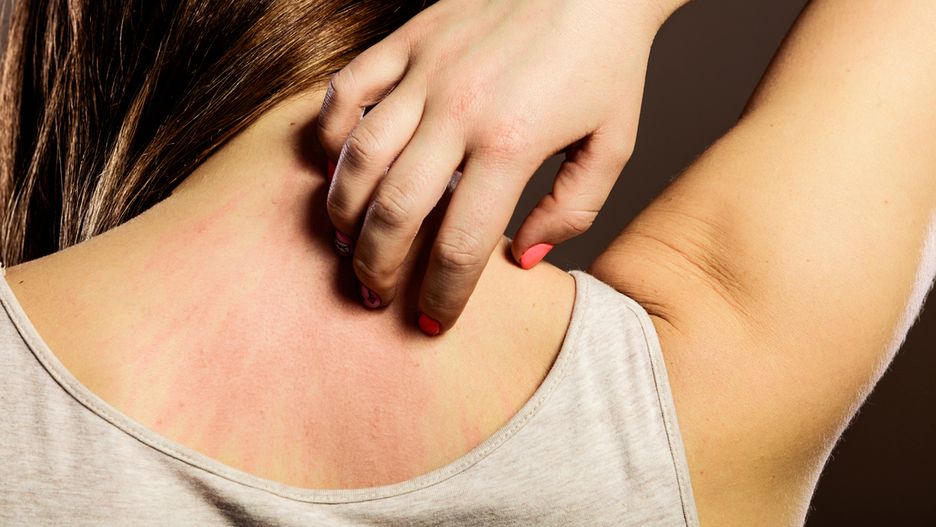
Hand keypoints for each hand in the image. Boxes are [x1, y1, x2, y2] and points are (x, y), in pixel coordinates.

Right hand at [319, 0, 668, 334]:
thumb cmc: (608, 63)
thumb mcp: (613, 145)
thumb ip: (572, 211)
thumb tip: (522, 261)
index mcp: (513, 144)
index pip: (459, 247)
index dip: (440, 298)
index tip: (431, 324)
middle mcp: (459, 109)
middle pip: (392, 212)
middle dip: (376, 268)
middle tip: (373, 295)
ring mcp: (425, 70)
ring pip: (356, 157)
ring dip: (343, 212)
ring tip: (346, 243)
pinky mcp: (408, 39)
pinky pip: (346, 91)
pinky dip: (329, 133)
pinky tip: (336, 165)